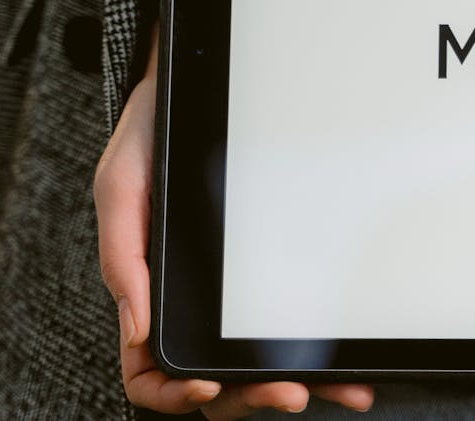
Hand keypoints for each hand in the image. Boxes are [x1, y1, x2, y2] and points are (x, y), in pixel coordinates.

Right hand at [95, 27, 375, 416]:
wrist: (202, 85)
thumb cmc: (150, 139)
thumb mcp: (122, 188)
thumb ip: (121, 257)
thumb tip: (137, 330)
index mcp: (148, 295)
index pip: (149, 371)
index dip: (175, 393)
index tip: (209, 385)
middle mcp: (194, 306)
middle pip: (215, 383)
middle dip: (251, 397)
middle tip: (288, 394)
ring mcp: (234, 296)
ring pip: (260, 365)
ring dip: (298, 386)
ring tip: (341, 392)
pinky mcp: (274, 275)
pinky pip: (293, 328)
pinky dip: (323, 355)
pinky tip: (352, 367)